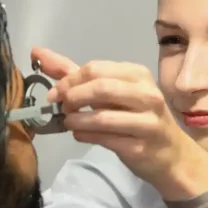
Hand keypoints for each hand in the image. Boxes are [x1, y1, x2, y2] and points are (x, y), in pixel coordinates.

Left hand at [30, 47, 207, 200]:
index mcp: (138, 75)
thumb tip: (37, 53)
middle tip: (61, 108)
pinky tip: (80, 135)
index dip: (68, 80)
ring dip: (76, 120)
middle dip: (72, 98)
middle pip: (99, 88)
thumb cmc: (137, 118)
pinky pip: (104, 138)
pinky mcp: (140, 146)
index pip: (95, 69)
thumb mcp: (110, 91)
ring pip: (100, 116)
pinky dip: (84, 135)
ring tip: (69, 123)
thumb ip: (72, 72)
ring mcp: (146, 121)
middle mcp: (146, 94)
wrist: (170, 154)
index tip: (54, 93)